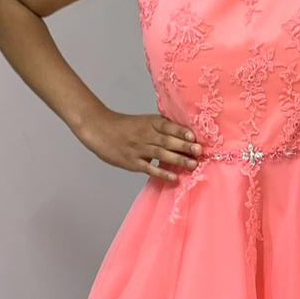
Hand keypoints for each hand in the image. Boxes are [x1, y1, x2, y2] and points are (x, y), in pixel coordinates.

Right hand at [80, 109, 201, 182]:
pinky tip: (174, 178)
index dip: (181, 131)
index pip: (168, 126)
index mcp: (150, 123)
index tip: (194, 136)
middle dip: (185, 146)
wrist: (99, 129)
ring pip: (161, 154)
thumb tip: (184, 135)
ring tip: (193, 165)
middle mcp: (146, 135)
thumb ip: (161, 127)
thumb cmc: (125, 126)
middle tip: (199, 151)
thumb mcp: (143, 121)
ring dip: (178, 160)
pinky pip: (149, 168)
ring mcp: (139, 149)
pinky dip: (162, 173)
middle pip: (168, 141)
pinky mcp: (132, 162)